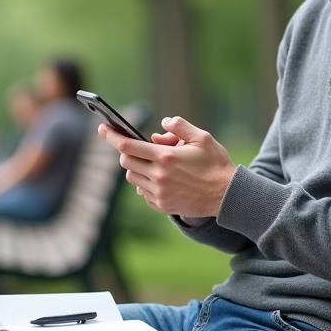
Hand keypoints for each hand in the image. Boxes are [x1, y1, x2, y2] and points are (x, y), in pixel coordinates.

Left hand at [99, 116, 236, 216]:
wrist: (228, 196)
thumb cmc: (216, 164)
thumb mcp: (202, 138)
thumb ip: (179, 126)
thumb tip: (161, 125)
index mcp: (166, 157)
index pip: (128, 145)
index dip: (111, 135)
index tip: (102, 128)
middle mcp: (159, 176)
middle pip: (126, 162)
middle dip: (128, 152)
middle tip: (139, 148)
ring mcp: (159, 193)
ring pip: (132, 178)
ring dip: (137, 168)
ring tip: (155, 164)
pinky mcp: (162, 205)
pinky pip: (142, 193)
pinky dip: (145, 184)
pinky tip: (160, 180)